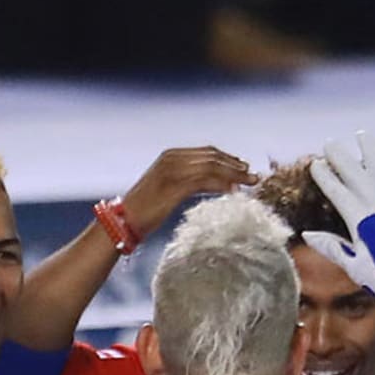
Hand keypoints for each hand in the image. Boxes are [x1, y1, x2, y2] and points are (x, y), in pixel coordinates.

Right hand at [120, 147, 256, 237]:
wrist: (122, 222)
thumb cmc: (142, 211)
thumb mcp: (165, 189)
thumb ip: (184, 181)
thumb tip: (206, 183)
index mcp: (170, 156)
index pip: (206, 152)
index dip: (227, 159)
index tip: (243, 167)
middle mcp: (171, 159)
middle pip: (212, 157)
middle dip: (235, 165)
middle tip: (253, 175)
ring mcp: (172, 171)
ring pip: (212, 167)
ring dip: (234, 174)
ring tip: (249, 183)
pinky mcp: (174, 186)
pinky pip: (205, 181)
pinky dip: (222, 185)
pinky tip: (233, 192)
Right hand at [303, 132, 374, 317]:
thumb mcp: (354, 265)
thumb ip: (332, 247)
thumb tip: (307, 233)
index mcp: (361, 220)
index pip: (338, 192)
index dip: (325, 177)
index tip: (316, 164)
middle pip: (357, 175)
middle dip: (342, 158)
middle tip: (330, 143)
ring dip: (372, 152)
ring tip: (363, 135)